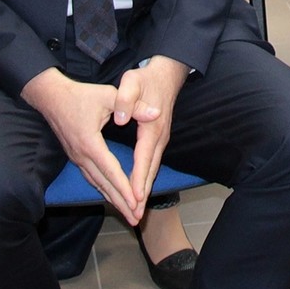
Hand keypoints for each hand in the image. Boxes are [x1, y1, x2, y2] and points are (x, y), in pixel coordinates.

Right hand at [21, 69, 137, 222]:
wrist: (51, 97)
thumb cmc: (81, 95)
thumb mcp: (109, 95)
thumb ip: (133, 106)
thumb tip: (156, 113)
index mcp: (90, 143)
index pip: (111, 170)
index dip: (125, 187)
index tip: (137, 201)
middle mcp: (81, 156)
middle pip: (104, 184)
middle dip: (121, 202)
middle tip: (136, 219)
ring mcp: (76, 158)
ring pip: (97, 184)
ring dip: (112, 199)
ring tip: (128, 214)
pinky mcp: (75, 157)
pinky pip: (91, 178)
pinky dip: (103, 189)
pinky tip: (111, 197)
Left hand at [113, 56, 188, 219]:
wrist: (167, 73)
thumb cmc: (146, 78)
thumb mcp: (132, 82)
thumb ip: (126, 100)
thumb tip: (122, 119)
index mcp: (151, 127)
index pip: (144, 158)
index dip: (138, 179)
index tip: (134, 198)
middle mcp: (159, 137)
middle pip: (150, 170)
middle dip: (142, 194)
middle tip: (134, 215)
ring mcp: (160, 140)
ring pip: (152, 170)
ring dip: (144, 190)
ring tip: (135, 210)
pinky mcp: (157, 140)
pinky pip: (150, 165)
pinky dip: (144, 181)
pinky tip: (136, 191)